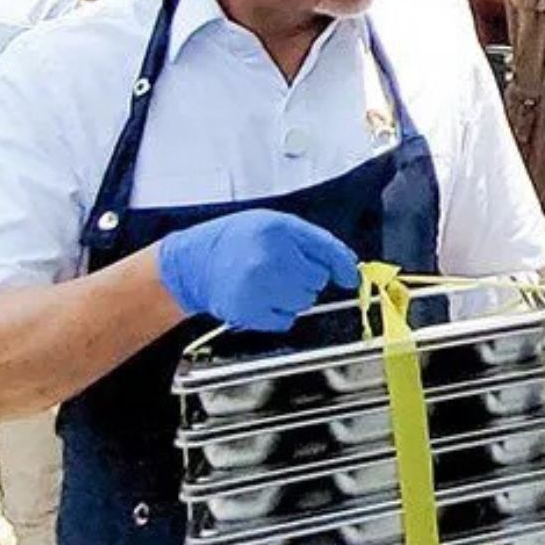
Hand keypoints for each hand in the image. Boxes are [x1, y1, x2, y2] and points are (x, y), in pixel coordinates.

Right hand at [156, 210, 360, 331]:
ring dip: (294, 296)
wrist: (194, 263)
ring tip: (269, 282)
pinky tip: (260, 298)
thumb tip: (346, 266)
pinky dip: (278, 314)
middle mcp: (269, 258)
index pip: (326, 250)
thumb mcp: (273, 224)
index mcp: (277, 230)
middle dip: (306, 276)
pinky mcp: (249, 312)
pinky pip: (286, 321)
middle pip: (317, 279)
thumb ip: (312, 241)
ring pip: (304, 302)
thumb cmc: (235, 241)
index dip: (342, 265)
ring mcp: (258, 287)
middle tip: (282, 269)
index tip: (350, 276)